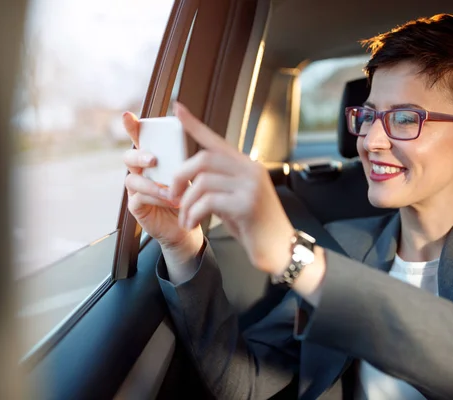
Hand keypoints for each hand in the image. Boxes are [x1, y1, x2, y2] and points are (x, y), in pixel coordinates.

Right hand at [122, 111, 202, 261]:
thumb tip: (189, 135)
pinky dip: (155, 199)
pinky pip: (139, 199)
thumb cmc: (188, 194)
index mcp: (152, 158)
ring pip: (132, 180)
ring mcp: (136, 189)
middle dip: (139, 155)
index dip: (131, 127)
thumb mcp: (189, 172)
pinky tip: (169, 201)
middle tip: (154, 159)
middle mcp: (140, 171)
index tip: (128, 116)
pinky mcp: (136, 207)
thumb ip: (182, 157)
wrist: (189, 223)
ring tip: (170, 191)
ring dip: (152, 184)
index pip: (138, 138)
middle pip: (128, 157)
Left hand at [169, 102, 294, 274]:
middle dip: (181, 176)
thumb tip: (192, 178)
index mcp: (248, 166)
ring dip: (186, 202)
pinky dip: (193, 213)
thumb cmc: (256, 226)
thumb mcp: (237, 199)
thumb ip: (221, 184)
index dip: (195, 125)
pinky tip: (192, 223)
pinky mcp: (247, 204)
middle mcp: (251, 170)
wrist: (280, 250)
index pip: (216, 141)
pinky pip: (208, 202)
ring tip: (185, 218)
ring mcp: (251, 186)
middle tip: (172, 195)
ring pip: (203, 182)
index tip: (177, 108)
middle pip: (204, 159)